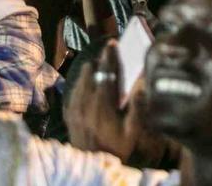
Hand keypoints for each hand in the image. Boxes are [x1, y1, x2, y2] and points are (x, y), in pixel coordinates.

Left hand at [64, 41, 144, 160]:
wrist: (91, 167)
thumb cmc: (117, 149)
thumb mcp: (133, 132)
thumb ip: (137, 108)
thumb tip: (141, 85)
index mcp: (104, 106)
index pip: (108, 74)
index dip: (111, 57)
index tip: (113, 44)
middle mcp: (87, 105)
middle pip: (94, 76)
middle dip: (102, 61)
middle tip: (108, 48)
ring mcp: (76, 111)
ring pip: (80, 84)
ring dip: (89, 72)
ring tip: (96, 64)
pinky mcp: (70, 118)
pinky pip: (72, 95)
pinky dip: (78, 86)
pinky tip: (83, 84)